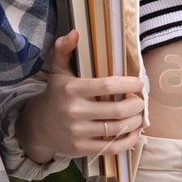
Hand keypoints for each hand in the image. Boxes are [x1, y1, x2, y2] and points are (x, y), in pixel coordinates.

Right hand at [15, 30, 143, 163]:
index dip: (129, 85)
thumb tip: (75, 32)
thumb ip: (64, 50)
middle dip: (136, 105)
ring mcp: (78, 132)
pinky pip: (111, 147)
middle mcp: (75, 111)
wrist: (40, 126)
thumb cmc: (56, 95)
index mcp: (72, 89)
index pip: (108, 86)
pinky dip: (128, 141)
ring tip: (139, 115)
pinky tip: (133, 133)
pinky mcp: (81, 149)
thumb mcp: (58, 71)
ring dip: (135, 122)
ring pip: (117, 129)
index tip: (138, 83)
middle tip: (141, 101)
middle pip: (117, 110)